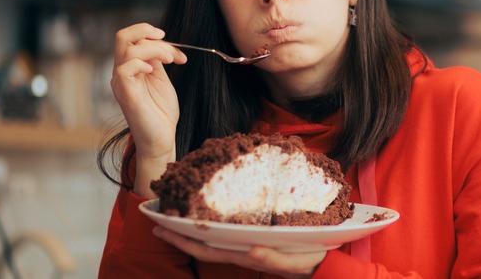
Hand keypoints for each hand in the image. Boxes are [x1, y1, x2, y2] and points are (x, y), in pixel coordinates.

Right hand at [111, 23, 186, 195]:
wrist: (161, 139)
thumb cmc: (161, 112)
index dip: (157, 39)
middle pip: (122, 36)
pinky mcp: (126, 93)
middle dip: (147, 31)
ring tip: (170, 60)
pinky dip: (142, 63)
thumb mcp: (161, 80)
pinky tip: (154, 72)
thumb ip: (157, 61)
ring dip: (154, 49)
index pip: (133, 39)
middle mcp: (121, 72)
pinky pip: (125, 68)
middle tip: (167, 41)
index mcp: (130, 68)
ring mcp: (121, 83)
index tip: (178, 54)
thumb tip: (160, 43)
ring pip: (128, 48)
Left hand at [152, 227, 324, 278]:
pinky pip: (227, 233)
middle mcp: (242, 252)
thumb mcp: (295, 263)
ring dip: (192, 230)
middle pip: (203, 246)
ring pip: (213, 240)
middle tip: (156, 219)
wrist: (324, 266)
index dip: (184, 240)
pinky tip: (205, 216)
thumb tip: (252, 249)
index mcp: (247, 256)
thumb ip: (275, 259)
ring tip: (175, 214)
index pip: (208, 249)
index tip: (163, 227)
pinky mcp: (255, 239)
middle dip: (178, 235)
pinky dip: (211, 225)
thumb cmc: (309, 262)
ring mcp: (247, 247)